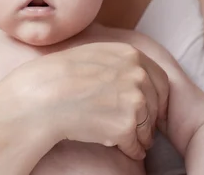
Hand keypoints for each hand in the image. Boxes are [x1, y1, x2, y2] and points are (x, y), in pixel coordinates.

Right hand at [7, 42, 168, 159]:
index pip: (160, 80)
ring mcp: (134, 99)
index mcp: (131, 54)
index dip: (157, 96)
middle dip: (150, 118)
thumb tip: (139, 74)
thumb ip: (121, 61)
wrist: (43, 95)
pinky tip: (123, 148)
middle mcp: (138, 74)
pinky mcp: (125, 126)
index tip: (152, 108)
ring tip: (130, 139)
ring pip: (148, 126)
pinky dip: (132, 150)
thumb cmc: (62, 75)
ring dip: (141, 135)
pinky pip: (137, 145)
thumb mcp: (97, 53)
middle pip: (156, 104)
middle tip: (142, 128)